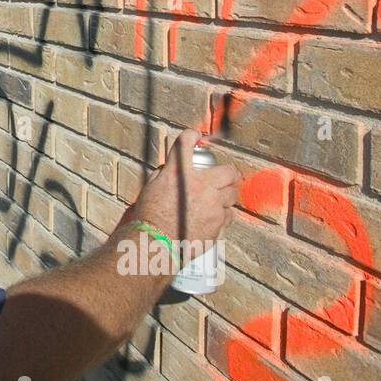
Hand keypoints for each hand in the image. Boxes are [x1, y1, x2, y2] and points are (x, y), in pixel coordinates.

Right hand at [122, 129, 238, 246]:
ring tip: (218, 199)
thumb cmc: (148, 217)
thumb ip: (164, 174)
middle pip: (228, 171)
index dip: (191, 136)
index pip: (186, 143)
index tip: (194, 136)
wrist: (155, 244)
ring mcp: (213, 206)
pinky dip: (222, 214)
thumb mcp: (151, 188)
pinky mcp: (218, 224)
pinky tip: (213, 217)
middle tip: (223, 176)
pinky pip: (228, 215)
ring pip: (232, 195)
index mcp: (180, 173)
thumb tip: (171, 169)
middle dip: (227, 173)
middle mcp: (201, 186)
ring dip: (226, 194)